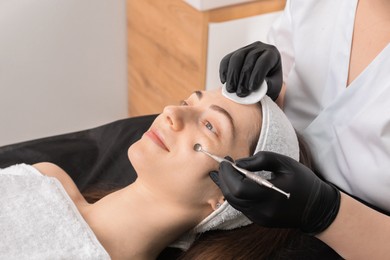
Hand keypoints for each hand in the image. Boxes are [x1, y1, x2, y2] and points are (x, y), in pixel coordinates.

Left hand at [209, 151, 340, 233]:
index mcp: (271, 196)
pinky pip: (241, 206)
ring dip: (227, 186)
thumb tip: (238, 163)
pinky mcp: (260, 221)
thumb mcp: (285, 163)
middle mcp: (263, 211)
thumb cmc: (303, 181)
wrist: (317, 209)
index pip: (239, 188)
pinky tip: (234, 182)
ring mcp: (260, 218)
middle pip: (232, 197)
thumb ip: (261, 159)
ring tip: (225, 171)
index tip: (226, 161)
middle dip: (224, 178)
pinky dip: (235, 193)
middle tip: (224, 164)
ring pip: (234, 203)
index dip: (228, 174)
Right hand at [219, 41, 282, 99]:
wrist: (264, 81)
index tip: (252, 88)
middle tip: (240, 93)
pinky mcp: (234, 54)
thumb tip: (256, 86)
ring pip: (236, 58)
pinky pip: (226, 60)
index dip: (257, 74)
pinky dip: (224, 71)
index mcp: (272, 54)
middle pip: (248, 59)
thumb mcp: (273, 86)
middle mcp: (259, 48)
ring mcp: (245, 49)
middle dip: (243, 78)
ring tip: (231, 89)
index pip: (264, 61)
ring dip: (232, 75)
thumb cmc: (270, 83)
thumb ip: (267, 86)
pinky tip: (225, 81)